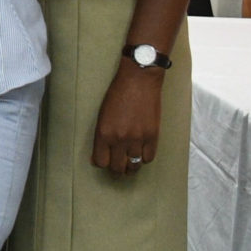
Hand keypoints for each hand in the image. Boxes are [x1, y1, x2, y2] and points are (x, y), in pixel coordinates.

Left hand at [91, 58, 163, 175]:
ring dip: (131, 167)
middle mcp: (120, 139)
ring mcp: (138, 138)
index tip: (105, 161)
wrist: (139, 81)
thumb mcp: (102, 115)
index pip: (101, 161)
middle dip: (117, 169)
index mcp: (103, 133)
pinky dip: (144, 158)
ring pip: (134, 165)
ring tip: (130, 164)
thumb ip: (101, 136)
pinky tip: (142, 153)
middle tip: (118, 167)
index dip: (102, 164)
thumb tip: (98, 157)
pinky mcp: (153, 136)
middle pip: (117, 167)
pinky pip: (149, 158)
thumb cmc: (117, 94)